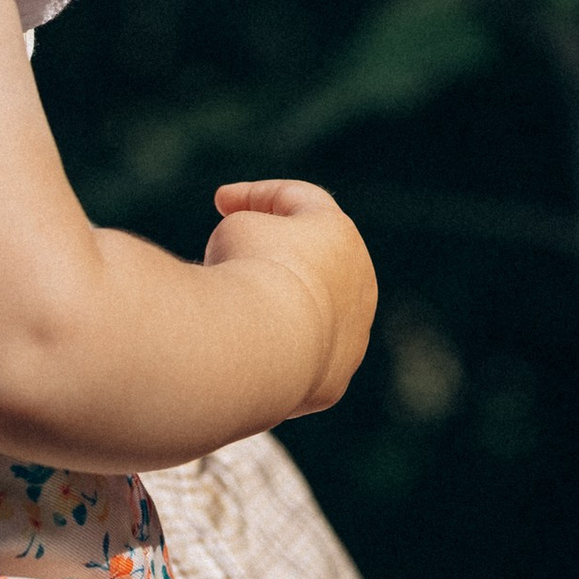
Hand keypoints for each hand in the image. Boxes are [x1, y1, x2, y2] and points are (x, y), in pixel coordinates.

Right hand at [204, 179, 376, 411]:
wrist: (264, 342)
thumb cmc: (250, 272)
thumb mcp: (236, 232)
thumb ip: (247, 240)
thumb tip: (253, 280)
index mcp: (340, 235)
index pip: (300, 201)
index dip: (255, 195)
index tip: (220, 202)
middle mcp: (358, 285)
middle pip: (312, 262)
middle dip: (272, 256)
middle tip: (227, 254)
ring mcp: (352, 338)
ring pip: (308, 316)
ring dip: (273, 309)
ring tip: (228, 314)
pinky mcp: (333, 382)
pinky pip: (298, 360)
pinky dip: (272, 354)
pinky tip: (241, 356)